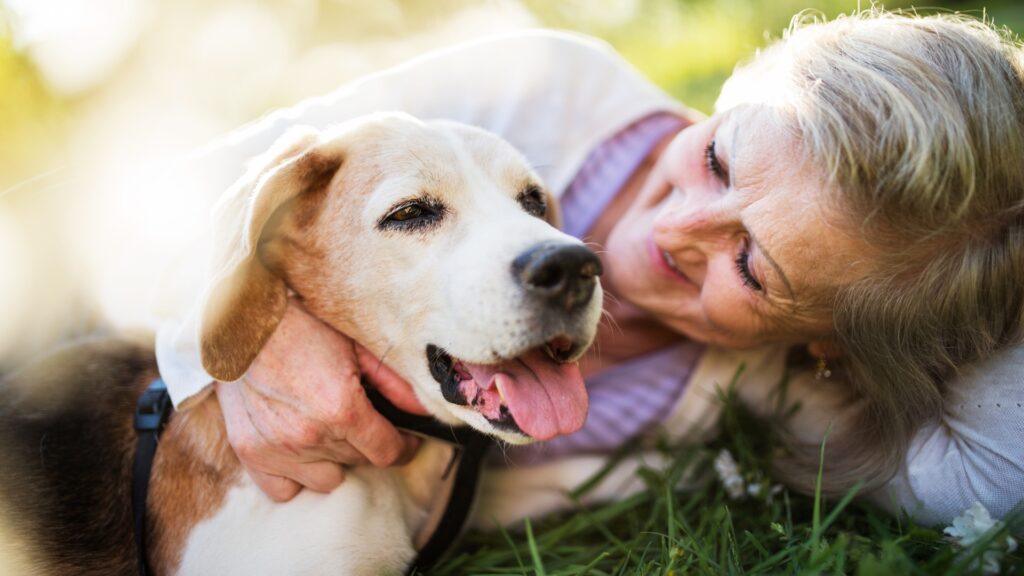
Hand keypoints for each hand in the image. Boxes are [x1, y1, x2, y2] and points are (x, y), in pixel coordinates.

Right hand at [215, 299, 427, 501]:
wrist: (244, 323)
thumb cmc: (304, 328)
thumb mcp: (357, 347)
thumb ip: (394, 383)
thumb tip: (423, 409)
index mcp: (341, 409)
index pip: (387, 453)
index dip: (404, 447)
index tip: (404, 439)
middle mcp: (310, 435)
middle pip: (359, 462)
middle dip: (367, 444)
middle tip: (361, 419)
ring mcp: (278, 449)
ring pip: (328, 479)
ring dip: (334, 459)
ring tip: (329, 431)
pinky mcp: (251, 453)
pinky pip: (285, 490)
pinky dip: (296, 476)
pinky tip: (301, 450)